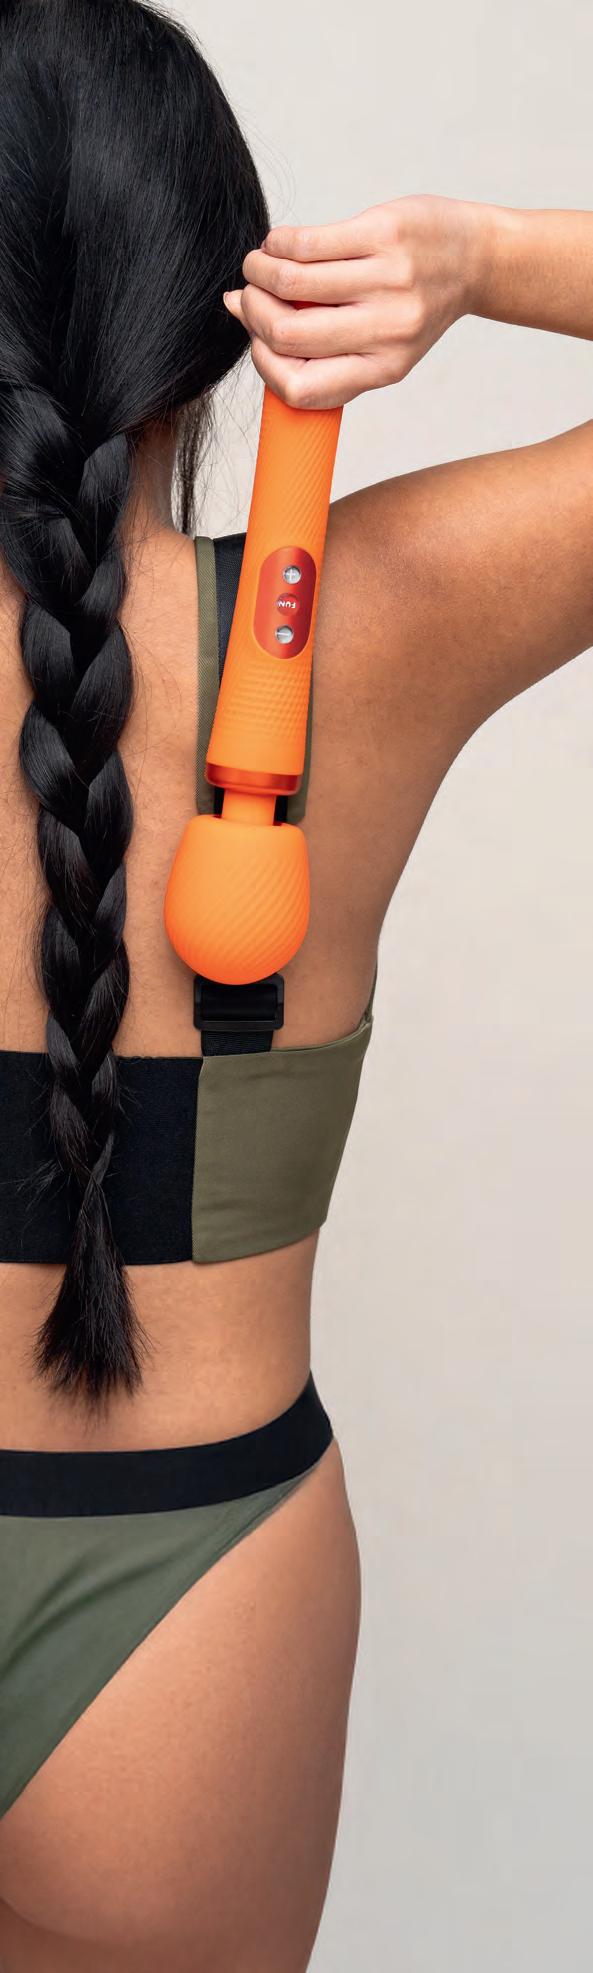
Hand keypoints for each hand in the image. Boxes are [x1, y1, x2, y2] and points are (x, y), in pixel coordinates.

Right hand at [223, 195, 484, 408]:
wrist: (475, 258)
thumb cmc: (414, 303)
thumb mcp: (378, 344)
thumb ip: (316, 342)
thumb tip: (234, 310)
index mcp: (384, 368)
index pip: (301, 388)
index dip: (264, 366)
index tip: (259, 340)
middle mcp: (388, 329)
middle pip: (287, 333)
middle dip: (254, 312)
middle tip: (249, 295)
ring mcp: (387, 279)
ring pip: (291, 282)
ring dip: (258, 271)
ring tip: (257, 265)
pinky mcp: (383, 233)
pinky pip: (308, 241)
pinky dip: (279, 242)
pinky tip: (278, 244)